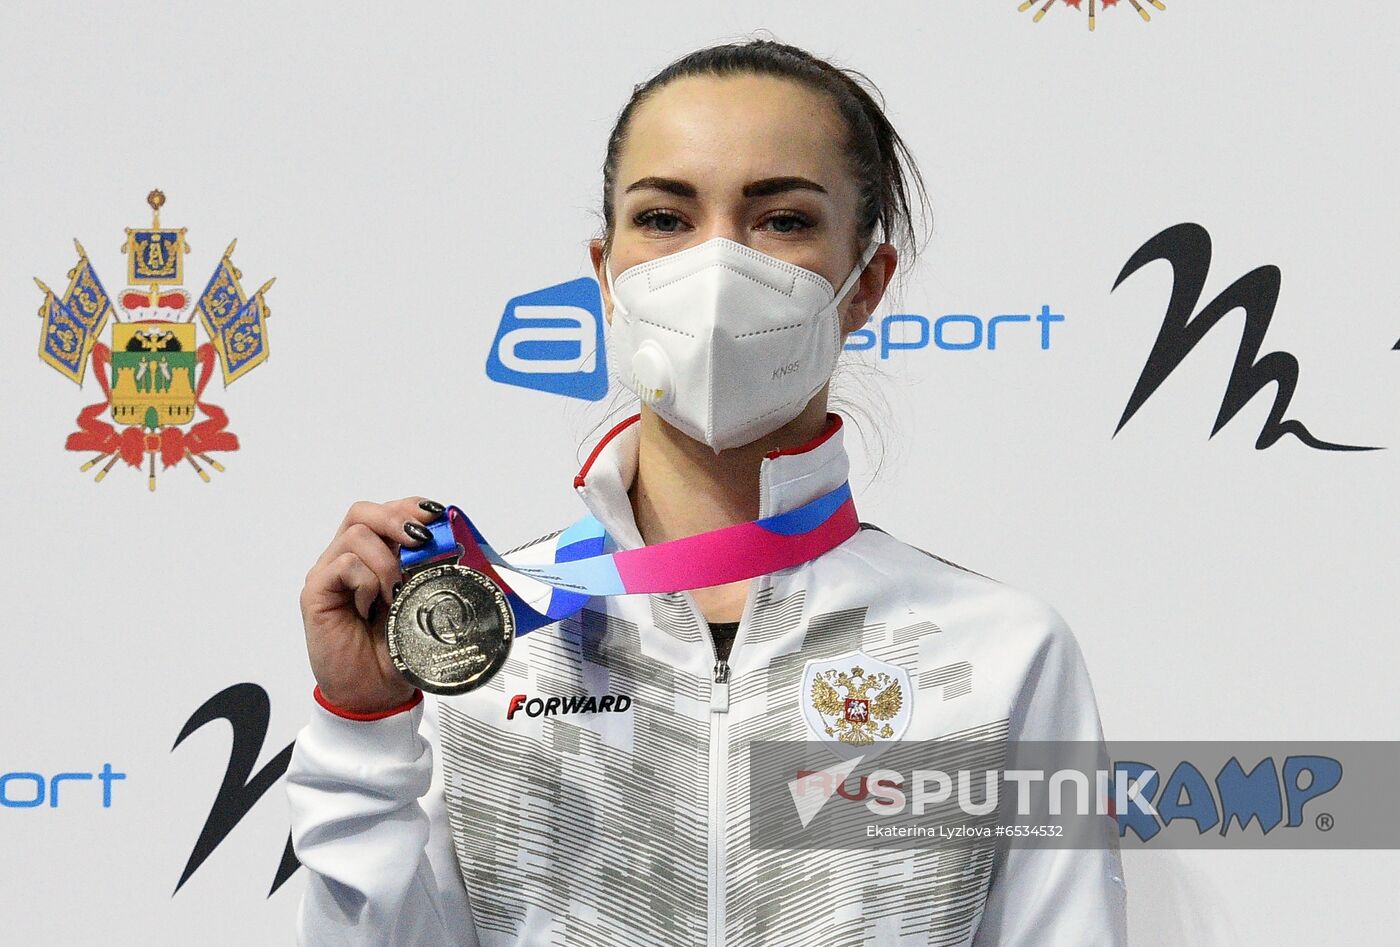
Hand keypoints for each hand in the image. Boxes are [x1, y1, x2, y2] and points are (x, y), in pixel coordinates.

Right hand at [298, 496, 443, 713]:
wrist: (374, 692)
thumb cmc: (396, 650)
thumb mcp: (424, 605)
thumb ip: (432, 575)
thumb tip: (460, 549)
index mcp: (375, 557)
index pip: (387, 513)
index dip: (410, 507)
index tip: (436, 516)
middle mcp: (349, 560)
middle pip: (363, 513)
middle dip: (396, 519)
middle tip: (420, 541)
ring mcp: (330, 575)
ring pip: (356, 535)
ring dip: (386, 561)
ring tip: (395, 594)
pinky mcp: (317, 593)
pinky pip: (343, 565)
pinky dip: (366, 581)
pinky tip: (372, 607)